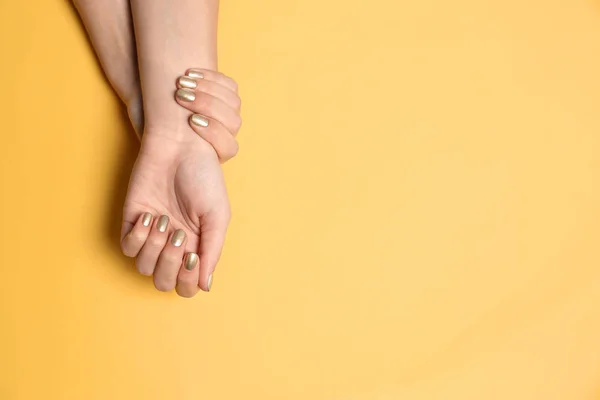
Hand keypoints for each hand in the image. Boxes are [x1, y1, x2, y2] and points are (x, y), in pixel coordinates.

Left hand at [120, 131, 229, 296]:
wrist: (180, 147)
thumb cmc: (204, 177)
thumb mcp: (218, 215)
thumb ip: (213, 250)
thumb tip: (206, 285)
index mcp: (198, 247)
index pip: (188, 285)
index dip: (188, 280)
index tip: (192, 256)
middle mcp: (174, 245)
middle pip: (164, 281)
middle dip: (169, 264)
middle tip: (178, 236)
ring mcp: (152, 235)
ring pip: (144, 267)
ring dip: (154, 247)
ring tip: (165, 220)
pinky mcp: (132, 221)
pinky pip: (127, 247)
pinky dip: (137, 237)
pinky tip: (149, 216)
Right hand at [126, 68, 241, 162]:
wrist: (145, 97)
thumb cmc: (148, 124)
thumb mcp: (153, 137)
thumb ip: (165, 147)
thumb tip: (162, 160)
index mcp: (213, 154)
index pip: (228, 148)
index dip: (215, 133)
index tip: (191, 120)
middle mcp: (225, 135)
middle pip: (233, 122)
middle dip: (208, 106)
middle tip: (181, 95)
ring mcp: (228, 114)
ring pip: (233, 103)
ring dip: (209, 89)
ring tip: (182, 81)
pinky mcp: (226, 94)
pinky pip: (230, 86)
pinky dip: (213, 77)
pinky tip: (192, 72)